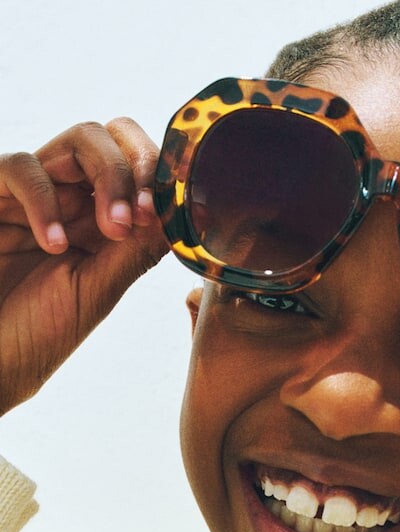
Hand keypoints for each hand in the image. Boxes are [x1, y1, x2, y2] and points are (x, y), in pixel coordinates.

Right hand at [0, 118, 167, 415]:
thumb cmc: (37, 332)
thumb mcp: (98, 290)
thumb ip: (137, 250)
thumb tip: (183, 212)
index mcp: (100, 219)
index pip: (140, 166)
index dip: (161, 179)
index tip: (167, 215)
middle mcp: (70, 197)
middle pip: (116, 137)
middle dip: (140, 166)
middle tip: (141, 214)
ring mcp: (32, 193)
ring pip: (81, 138)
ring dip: (110, 176)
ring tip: (111, 230)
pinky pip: (21, 166)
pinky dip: (46, 199)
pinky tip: (55, 245)